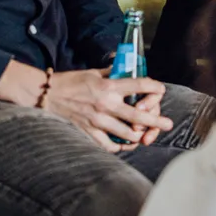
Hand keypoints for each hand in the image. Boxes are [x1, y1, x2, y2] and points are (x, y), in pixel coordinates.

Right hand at [43, 70, 172, 150]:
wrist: (47, 94)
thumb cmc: (71, 81)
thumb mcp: (94, 72)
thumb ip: (112, 73)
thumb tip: (128, 69)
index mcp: (108, 86)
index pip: (137, 85)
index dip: (153, 87)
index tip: (161, 90)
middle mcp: (105, 104)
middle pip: (137, 116)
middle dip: (156, 121)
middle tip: (168, 124)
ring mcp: (97, 121)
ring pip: (126, 134)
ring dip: (139, 136)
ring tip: (145, 135)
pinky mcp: (88, 132)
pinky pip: (109, 145)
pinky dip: (119, 146)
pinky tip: (124, 144)